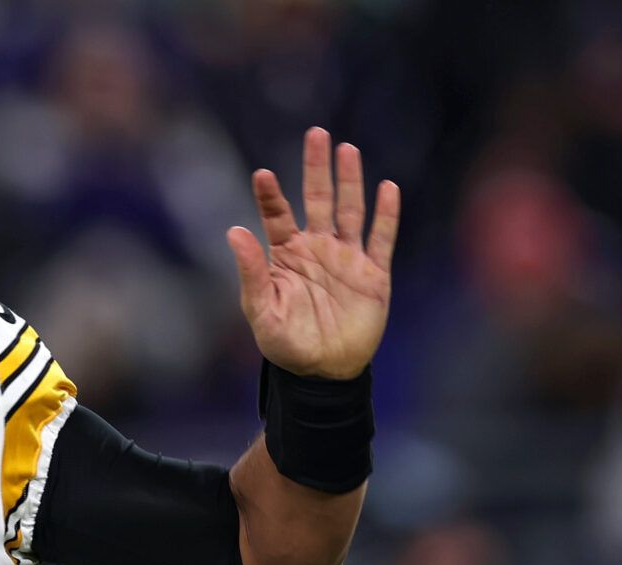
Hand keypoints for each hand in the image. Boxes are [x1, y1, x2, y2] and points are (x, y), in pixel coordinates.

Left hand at [226, 127, 400, 380]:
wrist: (323, 373)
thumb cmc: (286, 344)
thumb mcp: (262, 311)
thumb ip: (251, 272)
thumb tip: (234, 231)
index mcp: (286, 256)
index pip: (277, 216)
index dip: (271, 195)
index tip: (262, 174)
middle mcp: (317, 249)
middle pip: (319, 200)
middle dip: (317, 168)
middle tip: (316, 133)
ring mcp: (347, 259)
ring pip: (350, 210)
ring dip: (350, 181)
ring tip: (348, 150)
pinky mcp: (373, 274)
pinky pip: (381, 238)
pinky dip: (385, 215)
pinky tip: (387, 188)